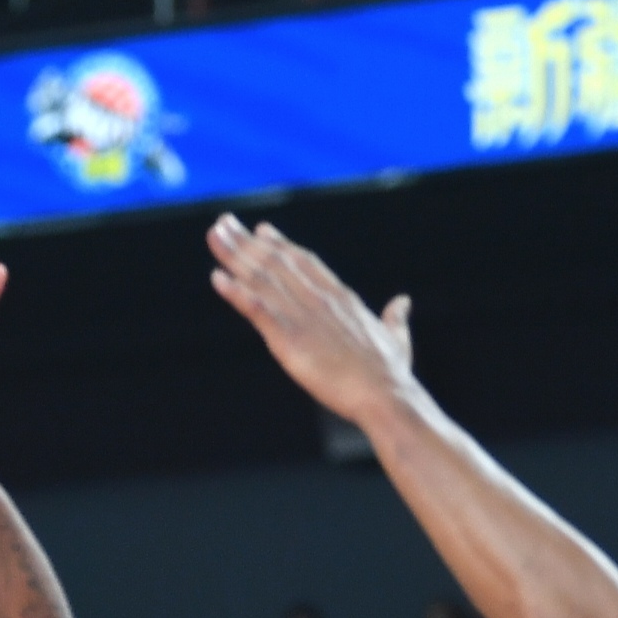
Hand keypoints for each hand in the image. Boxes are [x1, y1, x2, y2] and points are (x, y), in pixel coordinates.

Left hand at [207, 216, 414, 425]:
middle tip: (223, 222)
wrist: (384, 395)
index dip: (281, 245)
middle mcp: (319, 300)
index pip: (306, 263)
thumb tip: (403, 301)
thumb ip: (395, 318)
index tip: (261, 230)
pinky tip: (217, 278)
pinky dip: (236, 292)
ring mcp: (302, 317)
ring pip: (262, 278)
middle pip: (276, 263)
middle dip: (246, 242)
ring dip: (234, 256)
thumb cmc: (391, 373)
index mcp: (342, 298)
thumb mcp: (396, 338)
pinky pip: (256, 309)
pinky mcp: (289, 338)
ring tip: (214, 236)